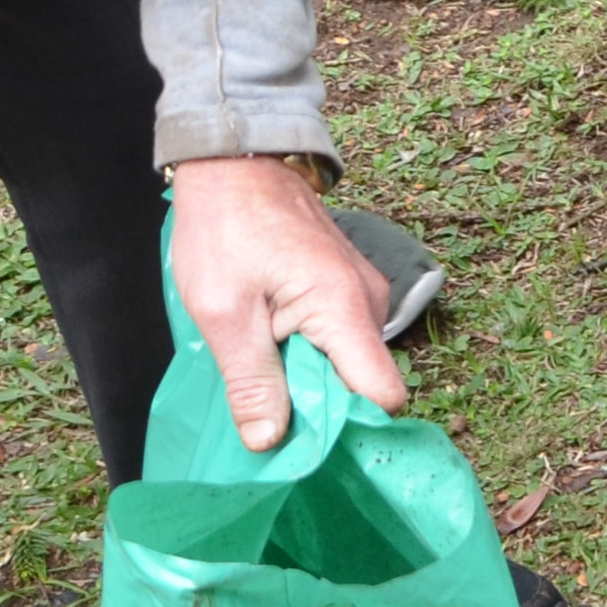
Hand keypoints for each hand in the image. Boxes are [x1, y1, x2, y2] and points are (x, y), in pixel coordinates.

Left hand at [170, 157, 405, 453]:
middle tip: (264, 390)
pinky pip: (344, 336)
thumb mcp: (222, 311)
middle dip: (320, 399)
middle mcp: (371, 302)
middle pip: (365, 381)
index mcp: (343, 308)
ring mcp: (366, 291)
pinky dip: (313, 346)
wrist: (235, 163)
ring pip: (352, 359)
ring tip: (263, 350)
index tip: (304, 435)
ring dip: (312, 370)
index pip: (383, 394)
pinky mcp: (352, 285)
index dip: (347, 423)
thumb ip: (251, 380)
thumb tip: (269, 443)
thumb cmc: (224, 229)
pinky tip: (274, 329)